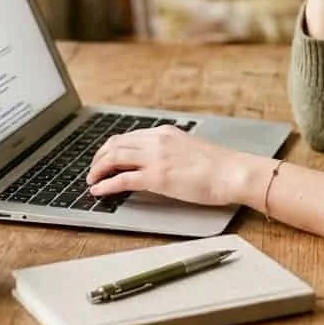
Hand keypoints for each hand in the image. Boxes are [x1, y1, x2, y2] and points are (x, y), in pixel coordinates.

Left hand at [86, 126, 261, 207]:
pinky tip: (98, 191)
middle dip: (99, 157)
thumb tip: (158, 162)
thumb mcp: (190, 148)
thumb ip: (171, 151)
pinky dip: (105, 185)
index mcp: (165, 133)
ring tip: (91, 180)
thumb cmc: (219, 166)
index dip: (110, 148)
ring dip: (98, 169)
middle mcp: (157, 141)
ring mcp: (155, 158)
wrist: (232, 172)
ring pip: (114, 157)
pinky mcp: (157, 177)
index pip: (128, 136)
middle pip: (115, 144)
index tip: (104, 157)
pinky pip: (122, 179)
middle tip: (92, 170)